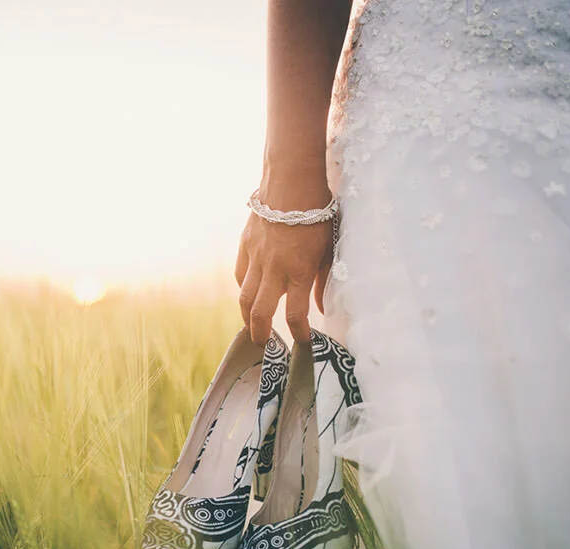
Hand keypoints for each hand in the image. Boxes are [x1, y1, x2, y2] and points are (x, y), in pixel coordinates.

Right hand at [235, 208, 334, 344]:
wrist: (291, 183)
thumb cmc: (317, 214)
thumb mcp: (328, 248)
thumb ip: (323, 280)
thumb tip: (322, 308)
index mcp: (299, 272)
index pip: (295, 315)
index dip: (299, 334)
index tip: (304, 343)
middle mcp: (275, 270)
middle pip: (260, 313)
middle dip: (261, 334)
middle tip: (264, 344)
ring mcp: (256, 259)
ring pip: (244, 298)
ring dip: (246, 317)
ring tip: (251, 326)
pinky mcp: (245, 247)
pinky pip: (240, 275)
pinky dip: (244, 288)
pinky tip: (249, 292)